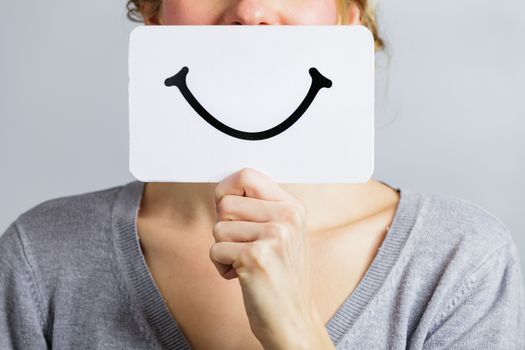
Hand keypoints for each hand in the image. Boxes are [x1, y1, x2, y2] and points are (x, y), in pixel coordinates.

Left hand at [209, 168, 334, 348]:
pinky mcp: (256, 257)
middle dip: (225, 227)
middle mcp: (287, 217)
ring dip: (224, 250)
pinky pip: (215, 251)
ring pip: (218, 228)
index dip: (227, 190)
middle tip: (244, 246)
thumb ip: (260, 208)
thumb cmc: (281, 277)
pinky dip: (222, 267)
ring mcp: (274, 236)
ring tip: (246, 263)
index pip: (246, 175)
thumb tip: (223, 191)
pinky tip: (243, 277)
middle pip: (226, 203)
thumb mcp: (283, 234)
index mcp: (293, 207)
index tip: (227, 208)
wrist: (292, 319)